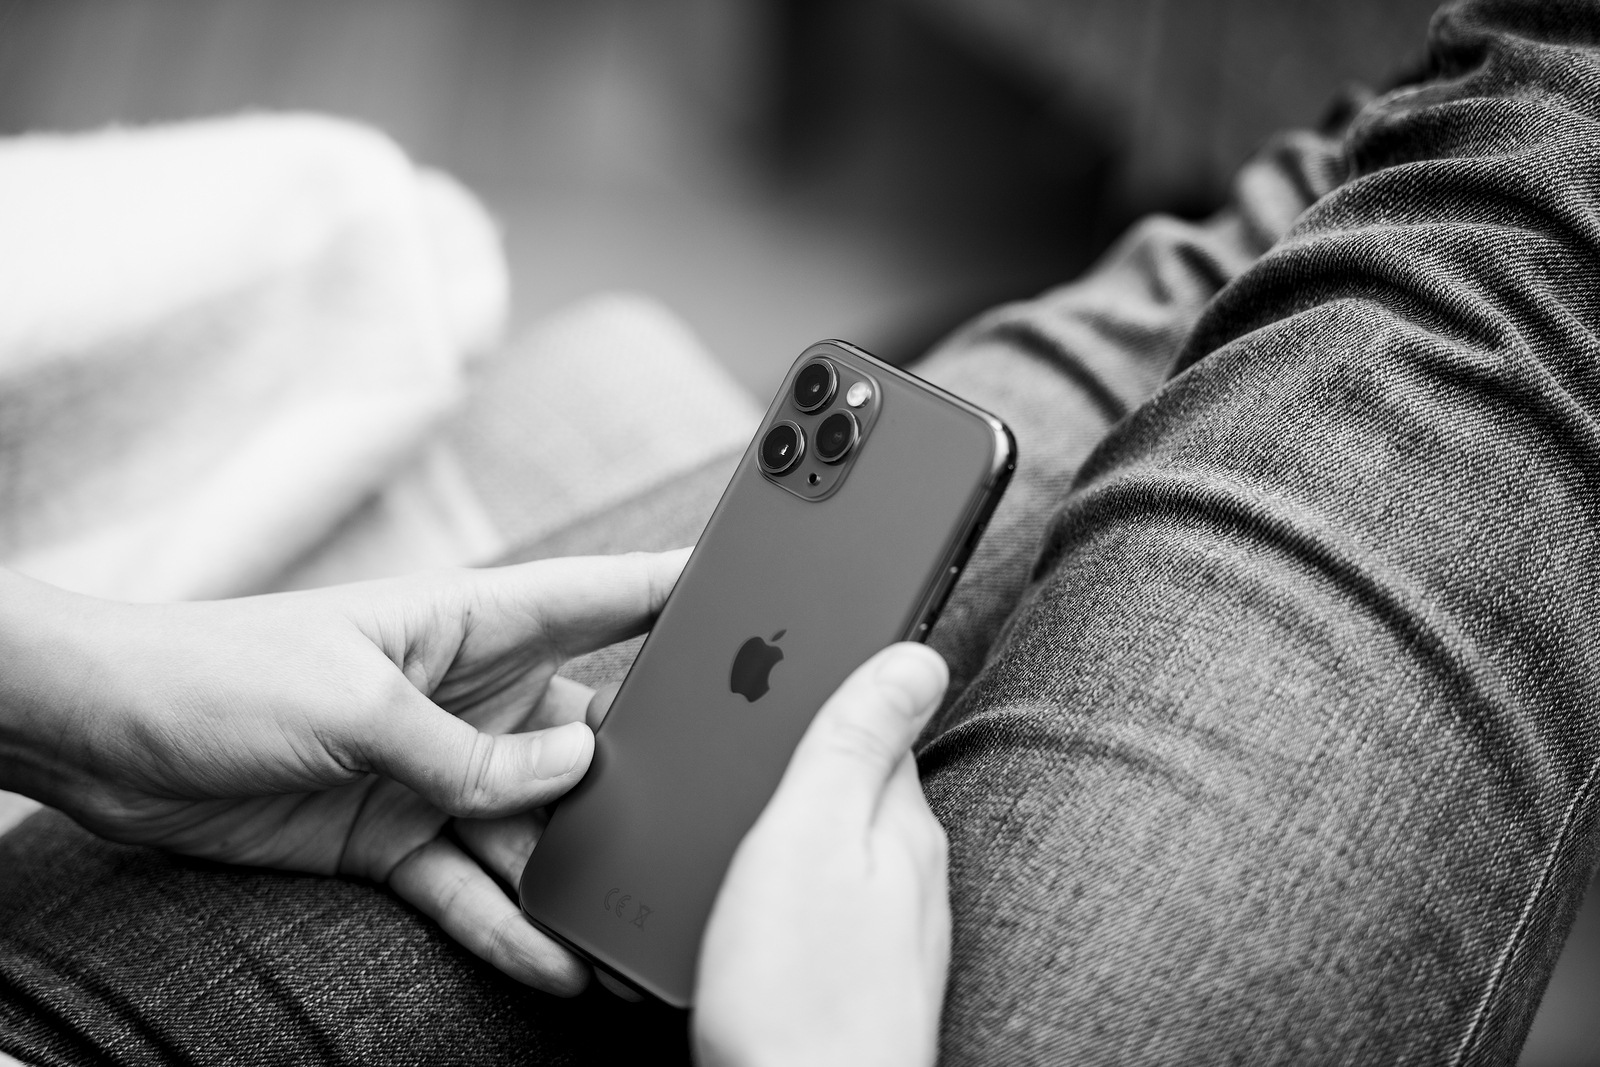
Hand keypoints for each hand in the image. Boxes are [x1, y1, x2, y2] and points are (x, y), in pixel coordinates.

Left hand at [0, 551, 685, 994]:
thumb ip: (466, 751)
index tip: (757, 601)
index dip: (677, 592)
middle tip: (710, 814)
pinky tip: (556, 963)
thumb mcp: (358, 704)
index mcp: (471, 623)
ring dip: (579, 872)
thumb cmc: (222, 673)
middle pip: (587, 730)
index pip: (601, 597)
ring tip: (632, 923)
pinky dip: (510, 927)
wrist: (108, 741)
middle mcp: (470, 694)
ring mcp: (439, 769)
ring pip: (538, 824)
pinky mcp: (399, 836)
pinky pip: (473, 886)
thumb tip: (570, 772)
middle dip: (644, 771)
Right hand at [692, 643, 951, 1066]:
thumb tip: (920, 651)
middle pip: (851, 782)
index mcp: (901, 821)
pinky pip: (815, 903)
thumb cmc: (800, 990)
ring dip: (784, 827)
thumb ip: (855, 740)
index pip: (876, 719)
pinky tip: (742, 902)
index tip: (769, 674)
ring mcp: (883, 928)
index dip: (821, 687)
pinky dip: (778, 888)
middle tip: (730, 753)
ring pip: (831, 846)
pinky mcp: (848, 974)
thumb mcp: (811, 835)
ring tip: (728, 827)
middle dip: (796, 762)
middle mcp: (908, 871)